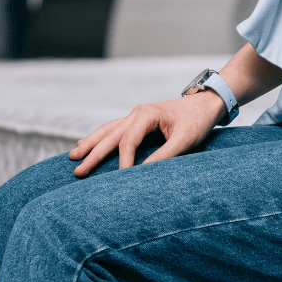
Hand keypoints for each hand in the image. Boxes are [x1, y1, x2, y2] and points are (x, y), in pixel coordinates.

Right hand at [68, 91, 226, 177]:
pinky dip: (101, 138)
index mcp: (146, 115)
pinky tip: (89, 144)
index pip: (128, 141)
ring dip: (91, 143)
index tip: (121, 177)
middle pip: (110, 135)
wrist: (206, 104)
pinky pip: (114, 130)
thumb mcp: (185, 140)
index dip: (123, 161)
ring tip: (74, 156)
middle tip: (78, 170)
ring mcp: (136, 116)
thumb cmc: (198, 121)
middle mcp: (137, 113)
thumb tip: (144, 172)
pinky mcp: (139, 121)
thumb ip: (165, 155)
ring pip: (108, 130)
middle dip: (93, 154)